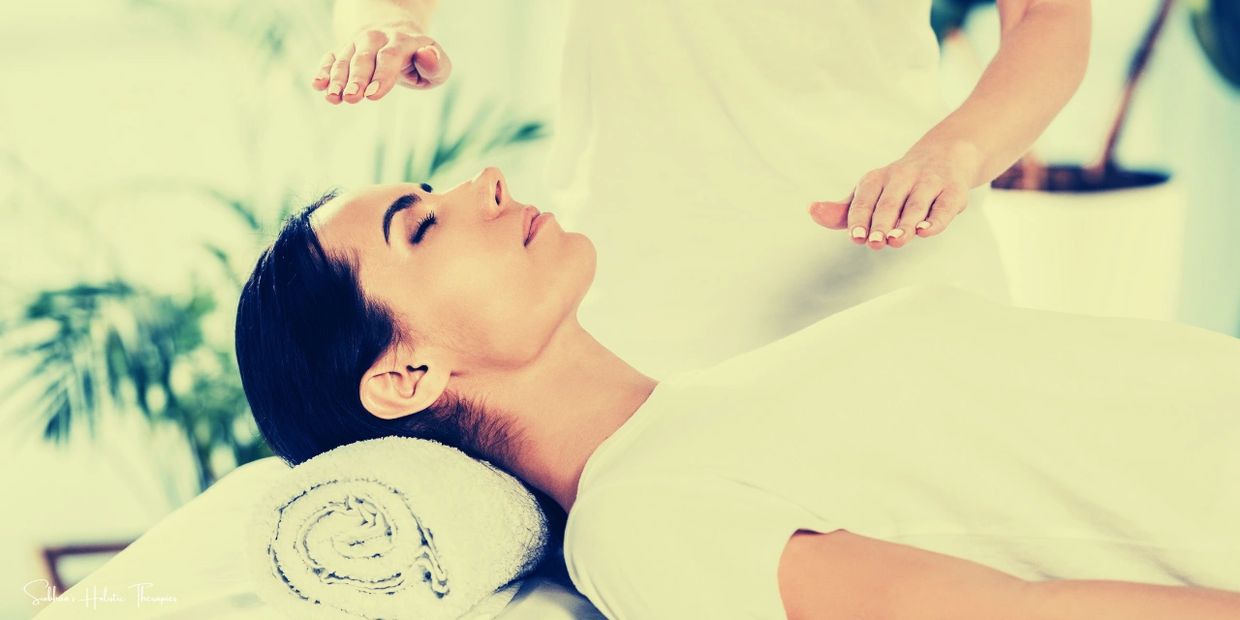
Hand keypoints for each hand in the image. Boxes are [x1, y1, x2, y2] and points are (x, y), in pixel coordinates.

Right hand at [311, 20, 452, 104]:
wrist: (395, 37)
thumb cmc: (420, 61)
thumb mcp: (438, 66)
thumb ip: (436, 65)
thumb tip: (427, 53)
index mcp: (402, 41)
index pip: (390, 56)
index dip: (381, 75)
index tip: (373, 95)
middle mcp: (377, 39)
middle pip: (364, 58)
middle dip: (357, 79)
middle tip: (351, 98)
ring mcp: (357, 44)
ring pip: (345, 59)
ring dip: (337, 79)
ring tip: (333, 98)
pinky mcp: (343, 52)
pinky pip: (330, 59)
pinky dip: (323, 71)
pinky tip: (317, 85)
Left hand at [808, 140, 982, 250]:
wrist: (946, 156)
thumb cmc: (898, 186)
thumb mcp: (868, 194)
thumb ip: (842, 211)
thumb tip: (812, 211)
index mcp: (876, 179)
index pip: (864, 200)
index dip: (859, 219)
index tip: (856, 237)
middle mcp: (902, 177)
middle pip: (888, 203)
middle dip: (880, 223)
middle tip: (874, 243)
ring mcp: (929, 183)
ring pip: (915, 205)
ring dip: (905, 224)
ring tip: (896, 240)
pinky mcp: (953, 191)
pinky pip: (944, 206)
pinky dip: (935, 219)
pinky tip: (925, 231)